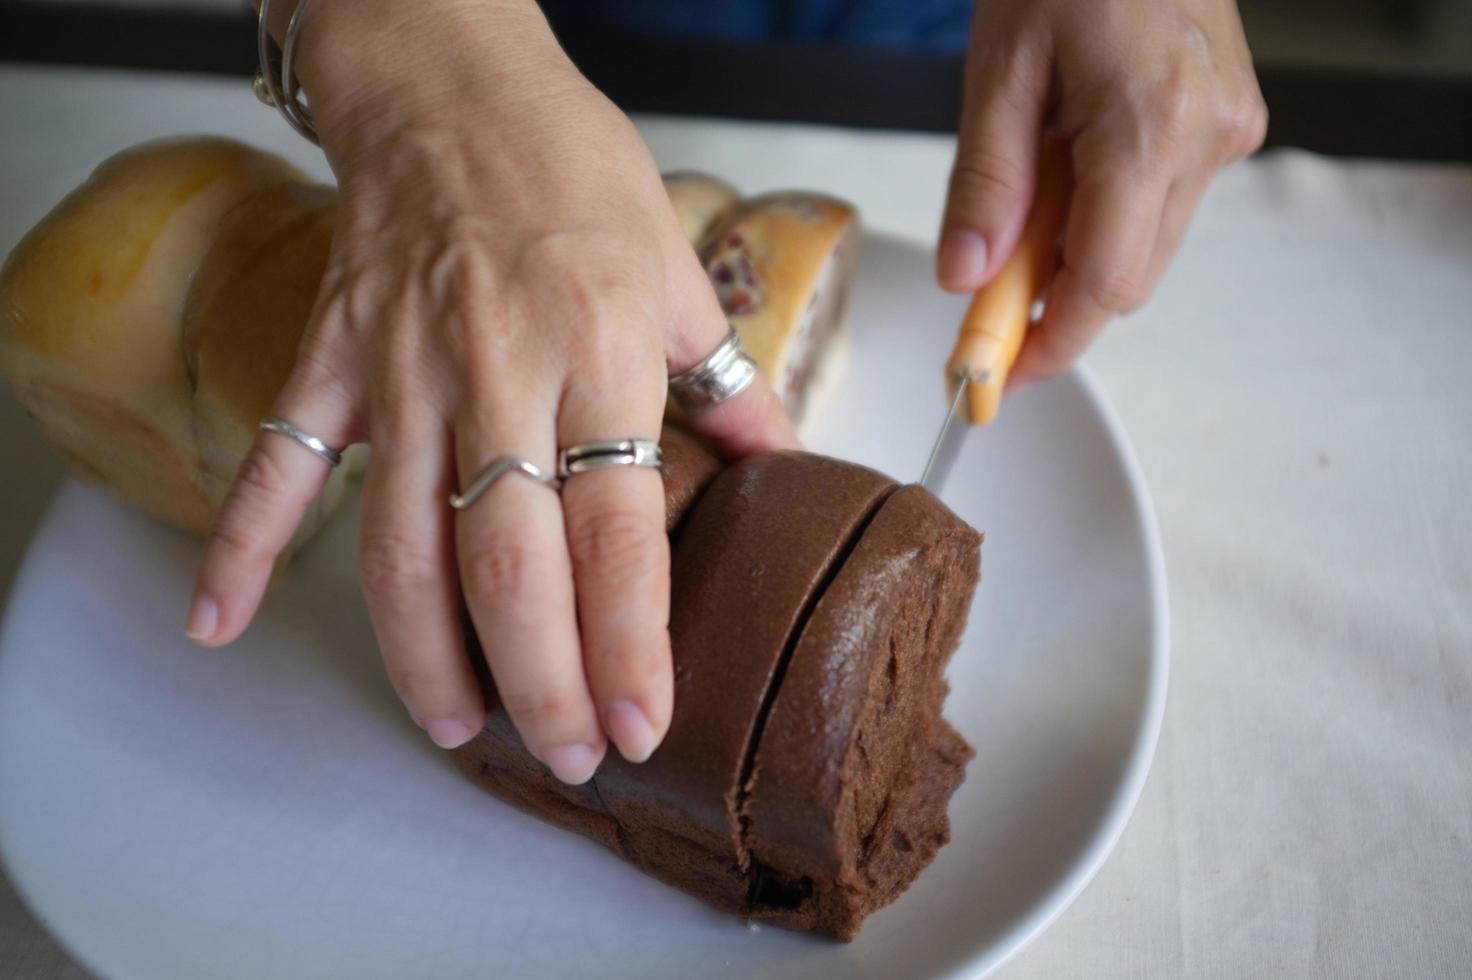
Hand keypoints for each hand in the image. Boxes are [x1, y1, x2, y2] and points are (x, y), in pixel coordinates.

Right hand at [188, 0, 796, 782]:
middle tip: (571, 754)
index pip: (616, 528)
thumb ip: (722, 379)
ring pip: (401, 543)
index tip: (645, 719)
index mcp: (597, 349)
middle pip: (508, 562)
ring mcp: (398, 370)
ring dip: (426, 654)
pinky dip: (244, 543)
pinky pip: (280, 461)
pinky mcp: (330, 359)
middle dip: (541, 679)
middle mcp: (496, 369)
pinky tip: (219, 625)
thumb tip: (781, 461)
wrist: (448, 84)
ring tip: (462, 730)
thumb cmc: (571, 169)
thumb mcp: (672, 268)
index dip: (629, 638)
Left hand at [937, 0, 1266, 382]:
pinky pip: (1161, 203)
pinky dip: (1104, 211)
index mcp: (1150, 126)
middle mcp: (1207, 138)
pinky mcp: (1228, 119)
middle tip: (979, 295)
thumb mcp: (999, 67)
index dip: (1047, 345)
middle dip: (1051, 303)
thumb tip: (967, 280)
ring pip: (1145, 245)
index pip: (1104, 285)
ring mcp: (1227, 129)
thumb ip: (985, 183)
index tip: (993, 377)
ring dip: (1076, 252)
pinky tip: (1065, 166)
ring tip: (1020, 199)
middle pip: (1127, 277)